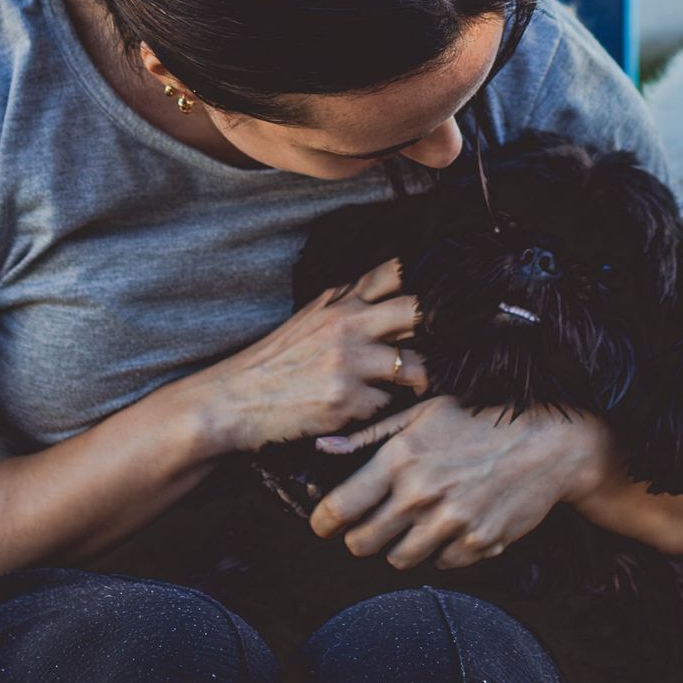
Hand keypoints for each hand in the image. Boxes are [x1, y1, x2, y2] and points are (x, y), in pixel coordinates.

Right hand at [195, 260, 427, 452]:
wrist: (234, 400)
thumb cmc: (276, 362)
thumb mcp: (311, 319)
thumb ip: (350, 303)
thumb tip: (399, 293)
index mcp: (340, 299)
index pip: (397, 271)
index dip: (431, 278)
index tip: (449, 291)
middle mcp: (347, 322)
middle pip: (419, 311)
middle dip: (440, 329)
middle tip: (448, 346)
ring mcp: (349, 361)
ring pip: (417, 367)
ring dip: (417, 381)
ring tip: (408, 390)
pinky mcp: (347, 399)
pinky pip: (388, 404)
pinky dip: (380, 410)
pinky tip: (359, 410)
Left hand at [307, 399, 614, 570]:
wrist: (549, 445)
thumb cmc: (482, 421)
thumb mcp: (425, 413)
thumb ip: (371, 435)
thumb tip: (324, 447)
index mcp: (402, 459)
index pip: (341, 507)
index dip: (323, 522)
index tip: (323, 525)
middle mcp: (422, 495)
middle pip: (363, 543)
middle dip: (358, 538)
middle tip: (367, 527)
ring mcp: (452, 524)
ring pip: (398, 559)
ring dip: (398, 546)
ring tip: (412, 524)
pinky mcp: (478, 545)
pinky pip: (440, 564)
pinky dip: (438, 551)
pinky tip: (449, 525)